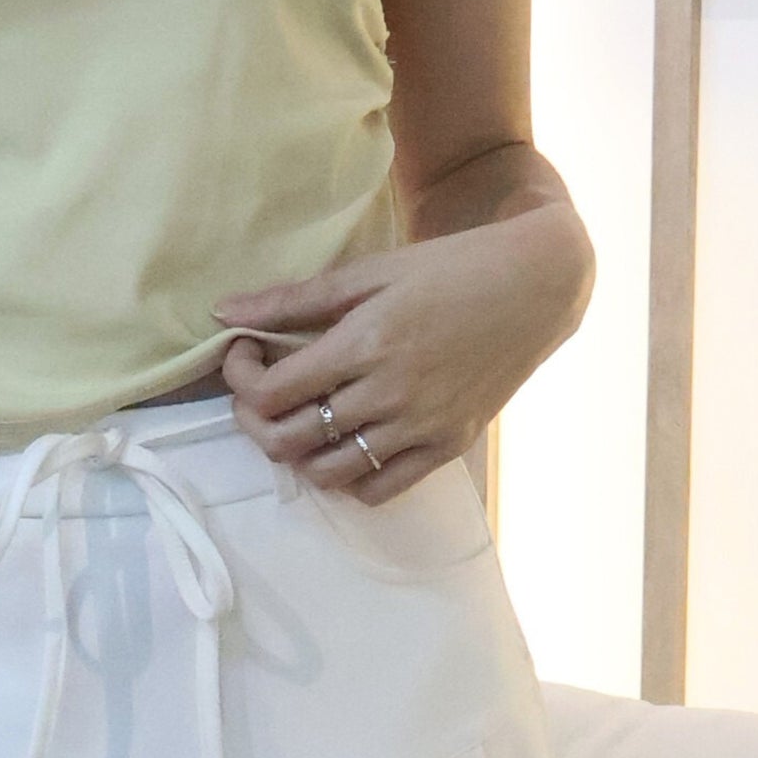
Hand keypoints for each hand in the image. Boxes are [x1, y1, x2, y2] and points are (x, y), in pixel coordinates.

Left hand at [213, 212, 585, 506]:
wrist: (534, 287)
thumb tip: (222, 312)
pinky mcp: (448, 446)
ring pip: (328, 473)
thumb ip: (294, 298)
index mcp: (364, 343)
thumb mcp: (370, 272)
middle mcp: (390, 393)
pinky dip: (349, 478)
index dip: (241, 379)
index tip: (244, 355)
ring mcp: (421, 426)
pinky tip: (344, 444)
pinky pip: (381, 489)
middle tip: (259, 392)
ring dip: (298, 453)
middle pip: (289, 440)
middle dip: (254, 420)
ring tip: (299, 419)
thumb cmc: (448, 269)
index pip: (272, 393)